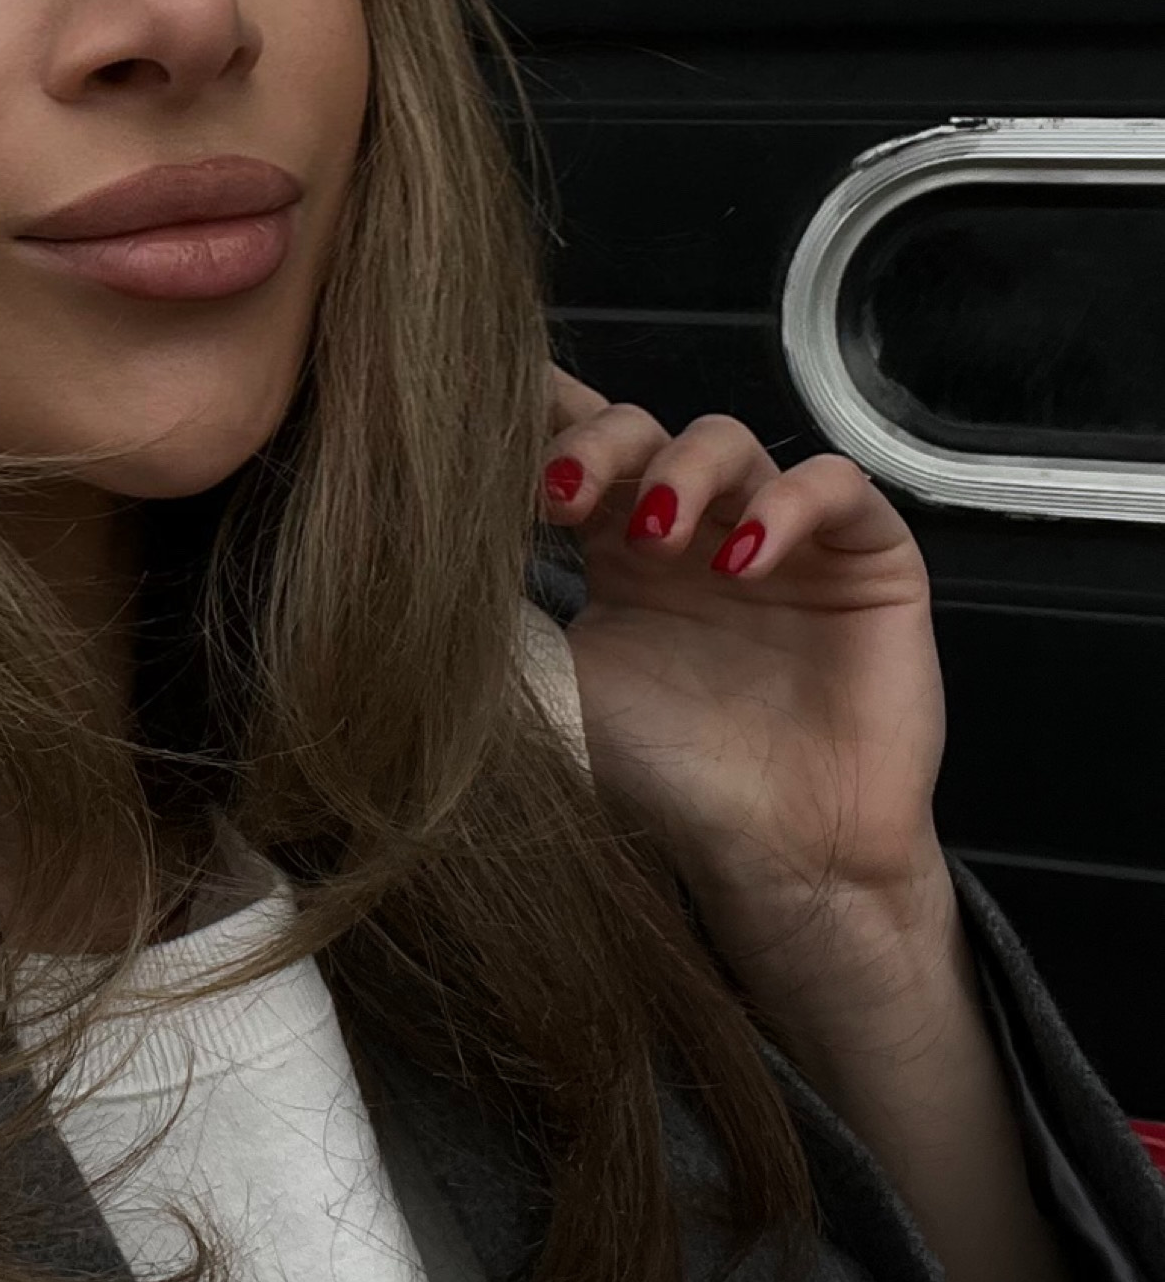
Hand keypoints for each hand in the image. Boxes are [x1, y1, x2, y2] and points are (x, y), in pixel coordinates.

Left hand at [538, 365, 954, 1047]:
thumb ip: (507, 610)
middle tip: (561, 496)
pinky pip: (835, 487)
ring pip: (728, 437)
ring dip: (680, 470)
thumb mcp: (560, 683)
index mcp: (614, 547)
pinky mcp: (867, 556)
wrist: (778, 857)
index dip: (538, 424)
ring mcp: (781, 534)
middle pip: (641, 425)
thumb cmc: (667, 777)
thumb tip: (414, 540)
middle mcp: (695, 526)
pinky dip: (784, 504)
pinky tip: (740, 559)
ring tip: (653, 537)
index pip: (575, 446)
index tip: (489, 439)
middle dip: (596, 444)